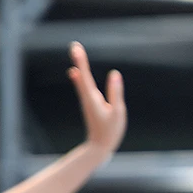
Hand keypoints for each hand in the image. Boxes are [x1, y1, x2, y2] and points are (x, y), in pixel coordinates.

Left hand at [67, 42, 125, 156]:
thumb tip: (115, 74)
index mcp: (93, 98)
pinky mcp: (91, 103)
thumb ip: (116, 92)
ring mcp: (88, 100)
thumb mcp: (117, 112)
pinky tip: (76, 72)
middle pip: (82, 75)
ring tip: (77, 52)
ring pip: (82, 79)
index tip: (77, 49)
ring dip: (80, 65)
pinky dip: (81, 76)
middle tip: (75, 45)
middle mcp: (87, 97)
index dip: (82, 62)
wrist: (99, 146)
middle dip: (79, 59)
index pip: (86, 76)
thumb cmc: (110, 131)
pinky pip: (84, 86)